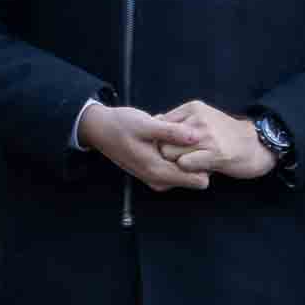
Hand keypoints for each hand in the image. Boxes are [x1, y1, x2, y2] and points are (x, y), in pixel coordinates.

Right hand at [77, 101, 209, 190]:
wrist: (100, 129)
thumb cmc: (121, 125)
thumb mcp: (146, 124)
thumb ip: (171, 132)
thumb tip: (197, 136)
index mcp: (158, 171)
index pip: (197, 180)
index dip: (205, 164)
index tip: (204, 146)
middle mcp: (158, 180)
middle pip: (194, 177)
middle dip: (197, 157)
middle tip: (188, 135)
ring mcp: (156, 177)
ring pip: (186, 171)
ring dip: (187, 154)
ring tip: (176, 133)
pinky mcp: (154, 171)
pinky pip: (176, 167)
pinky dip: (178, 153)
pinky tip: (168, 136)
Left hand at [157, 101, 276, 180]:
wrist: (257, 145)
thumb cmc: (226, 135)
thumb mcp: (203, 118)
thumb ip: (179, 120)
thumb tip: (154, 120)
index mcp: (193, 107)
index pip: (160, 124)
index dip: (160, 140)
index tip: (169, 149)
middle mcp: (198, 118)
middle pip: (161, 140)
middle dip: (166, 153)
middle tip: (180, 160)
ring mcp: (206, 136)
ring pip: (169, 153)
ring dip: (176, 163)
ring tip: (191, 165)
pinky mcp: (214, 153)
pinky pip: (184, 164)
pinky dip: (186, 171)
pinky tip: (199, 170)